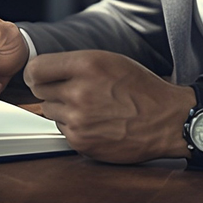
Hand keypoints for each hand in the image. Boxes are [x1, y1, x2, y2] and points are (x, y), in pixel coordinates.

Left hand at [23, 50, 195, 163]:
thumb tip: (41, 71)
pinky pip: (62, 130)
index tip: (41, 76)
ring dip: (64, 109)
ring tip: (91, 107)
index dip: (37, 73)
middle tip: (75, 91)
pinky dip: (75, 126)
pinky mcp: (81, 142)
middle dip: (53, 90)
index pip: (36, 69)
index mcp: (86, 65)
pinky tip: (96, 122)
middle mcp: (79, 92)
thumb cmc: (140, 88)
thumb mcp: (109, 60)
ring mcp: (79, 120)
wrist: (166, 120)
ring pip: (50, 111)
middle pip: (40, 91)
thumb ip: (74, 63)